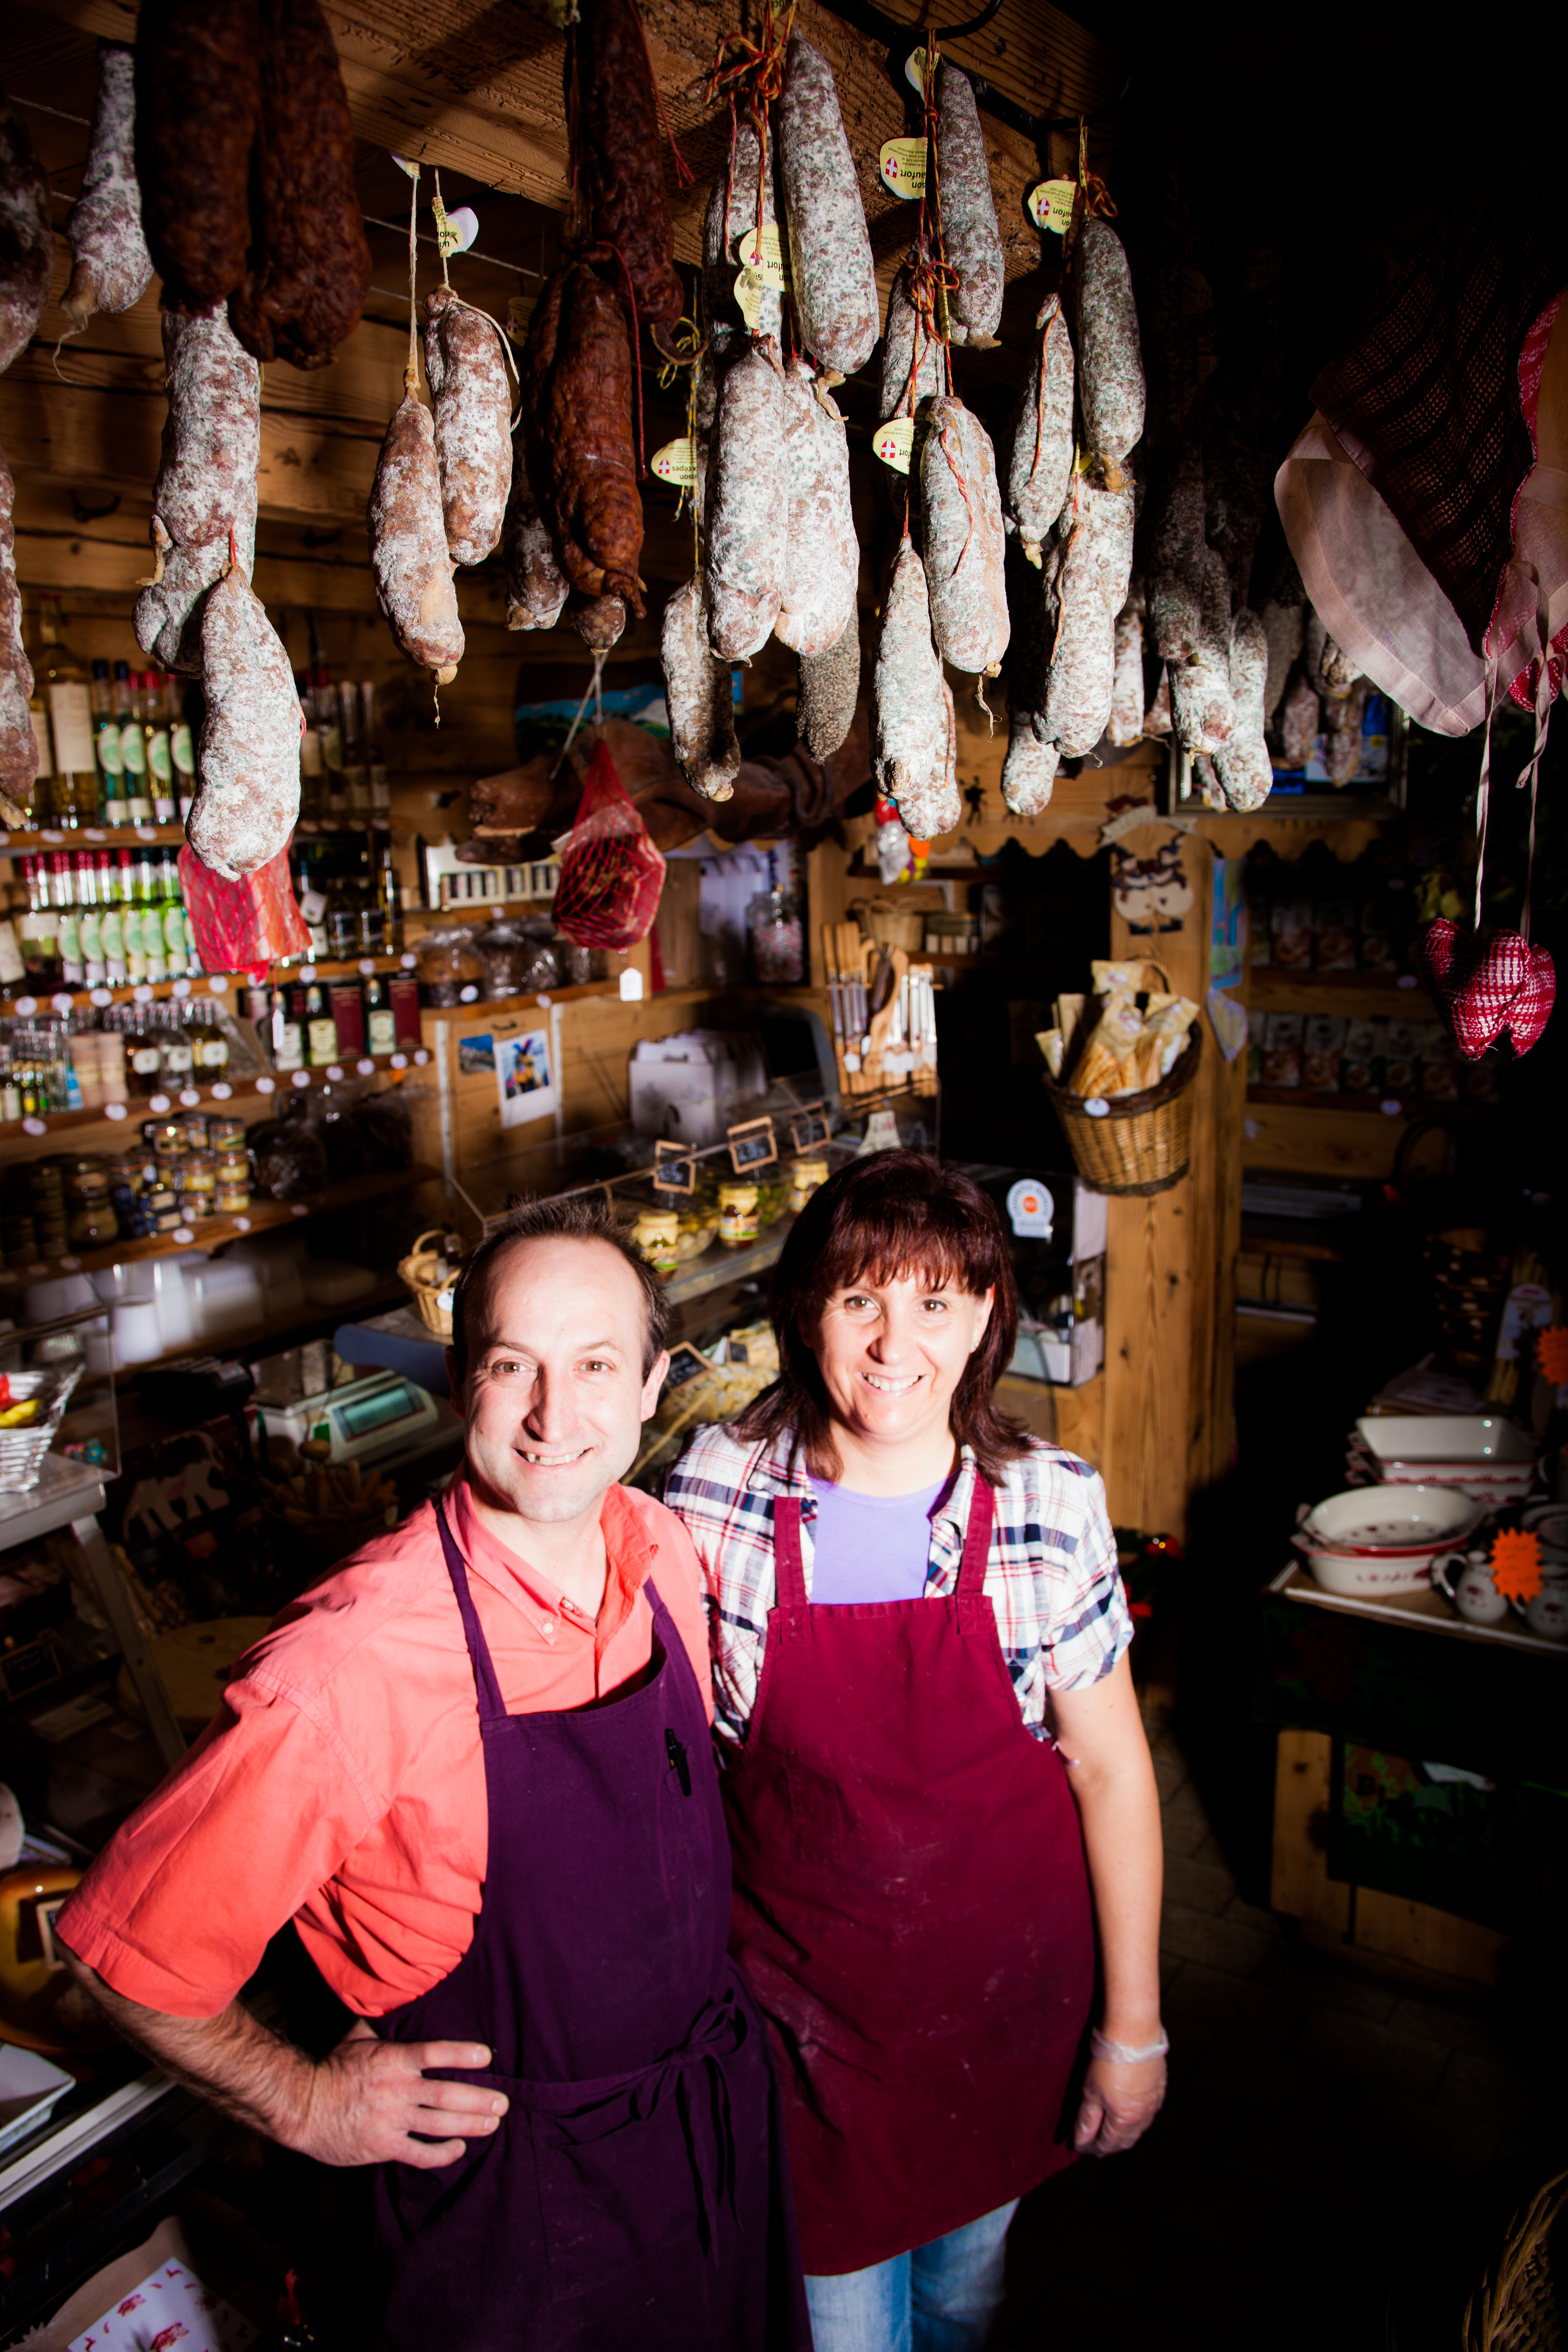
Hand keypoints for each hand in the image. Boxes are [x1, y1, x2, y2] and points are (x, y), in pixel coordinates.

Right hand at [286, 2029, 508, 2168]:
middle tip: (504, 2102)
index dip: (461, 2054)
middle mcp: (395, 2090)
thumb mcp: (356, 2038)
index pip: (433, 2053)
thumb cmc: (332, 2069)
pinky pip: (419, 2154)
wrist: (302, 2107)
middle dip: (479, 2099)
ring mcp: (390, 2121)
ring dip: (470, 2125)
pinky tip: (459, 2149)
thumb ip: (382, 2024)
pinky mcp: (382, 2147)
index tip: (487, 2056)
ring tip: (492, 2123)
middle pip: (446, 2095)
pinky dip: (442, 2154)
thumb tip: (399, 1997)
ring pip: (439, 2125)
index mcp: (391, 2060)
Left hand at [1072, 2053, 1165, 2157]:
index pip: (1108, 2143)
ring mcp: (1154, 2101)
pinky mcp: (1160, 2087)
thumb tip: (1081, 2141)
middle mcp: (1143, 2115)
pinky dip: (1139, 2118)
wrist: (1133, 2033)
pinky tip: (1132, 2114)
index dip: (1093, 2147)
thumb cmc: (1108, 2060)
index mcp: (1125, 2119)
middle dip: (1110, 2145)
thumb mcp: (1090, 2091)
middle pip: (1126, 2140)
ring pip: (1140, 2128)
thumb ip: (1087, 2119)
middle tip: (1097, 2146)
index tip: (1081, 2147)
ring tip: (1113, 2133)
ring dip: (1125, 2134)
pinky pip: (1150, 2112)